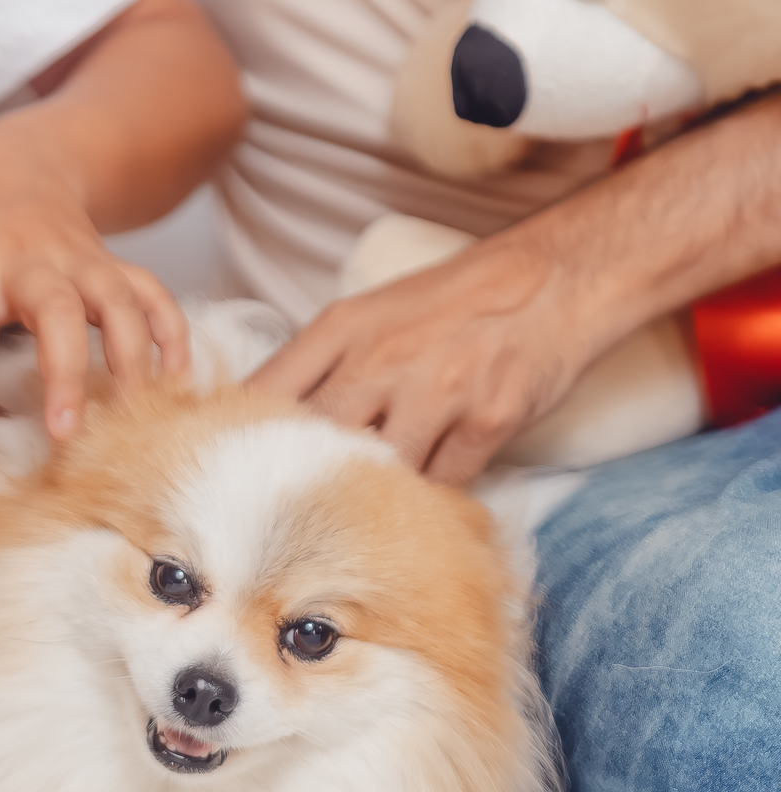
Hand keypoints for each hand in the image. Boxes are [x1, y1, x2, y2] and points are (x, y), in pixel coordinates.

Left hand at [0, 117, 189, 458]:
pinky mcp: (113, 262)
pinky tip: (174, 377)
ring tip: (130, 414)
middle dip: (64, 373)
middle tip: (63, 434)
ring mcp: (79, 257)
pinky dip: (171, 332)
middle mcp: (28, 259)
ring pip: (117, 300)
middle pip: (56, 310)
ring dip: (130, 356)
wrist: (6, 162)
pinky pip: (154, 292)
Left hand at [254, 233, 598, 483]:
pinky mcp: (485, 424)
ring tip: (364, 511)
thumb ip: (321, 362)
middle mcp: (381, 360)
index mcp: (342, 328)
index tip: (236, 466)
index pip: (267, 392)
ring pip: (378, 472)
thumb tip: (267, 419)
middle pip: (315, 442)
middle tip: (296, 508)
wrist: (555, 280)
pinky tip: (424, 498)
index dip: (246, 435)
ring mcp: (435, 394)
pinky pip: (440, 484)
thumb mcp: (373, 313)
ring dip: (371, 494)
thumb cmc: (457, 301)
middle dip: (303, 478)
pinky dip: (429, 499)